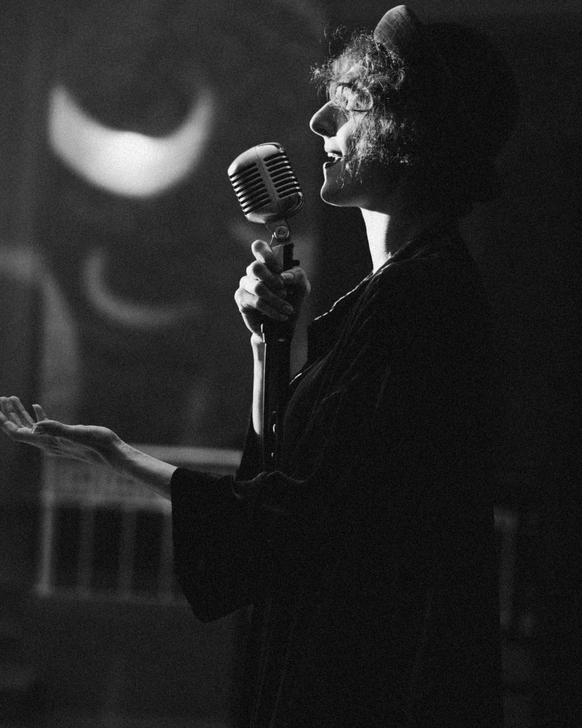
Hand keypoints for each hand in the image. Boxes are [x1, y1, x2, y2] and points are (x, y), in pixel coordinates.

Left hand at [0, 396, 119, 468]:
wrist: (112, 454)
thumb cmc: (98, 444)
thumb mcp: (78, 433)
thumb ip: (57, 429)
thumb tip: (36, 426)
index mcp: (47, 443)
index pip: (18, 433)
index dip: (5, 421)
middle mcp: (47, 444)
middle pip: (20, 429)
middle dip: (9, 414)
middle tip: (2, 398)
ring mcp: (54, 442)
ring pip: (30, 427)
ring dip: (20, 413)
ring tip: (12, 398)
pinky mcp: (63, 438)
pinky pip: (44, 427)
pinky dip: (37, 416)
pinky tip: (36, 407)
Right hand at [234, 239, 310, 336]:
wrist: (284, 325)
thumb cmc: (292, 300)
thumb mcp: (302, 286)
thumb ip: (298, 275)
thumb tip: (285, 276)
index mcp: (267, 263)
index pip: (258, 247)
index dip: (267, 255)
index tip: (279, 269)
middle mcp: (254, 272)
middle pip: (255, 267)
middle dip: (273, 280)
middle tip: (285, 292)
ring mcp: (245, 284)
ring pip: (258, 288)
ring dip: (276, 300)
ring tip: (288, 309)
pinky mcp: (241, 299)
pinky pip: (256, 302)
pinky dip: (272, 310)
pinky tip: (281, 316)